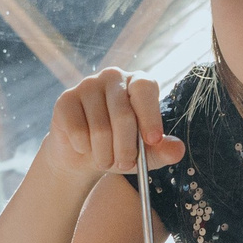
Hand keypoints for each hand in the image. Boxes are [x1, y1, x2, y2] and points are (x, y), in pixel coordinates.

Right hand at [41, 69, 185, 183]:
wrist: (83, 155)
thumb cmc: (119, 148)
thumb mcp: (146, 154)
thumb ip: (163, 151)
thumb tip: (177, 150)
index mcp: (138, 83)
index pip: (145, 88)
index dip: (150, 115)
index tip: (153, 141)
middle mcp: (113, 77)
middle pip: (123, 115)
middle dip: (126, 148)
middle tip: (126, 164)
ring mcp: (87, 85)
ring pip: (100, 128)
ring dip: (105, 154)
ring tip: (106, 160)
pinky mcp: (65, 99)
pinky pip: (77, 131)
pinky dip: (84, 149)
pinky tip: (85, 147)